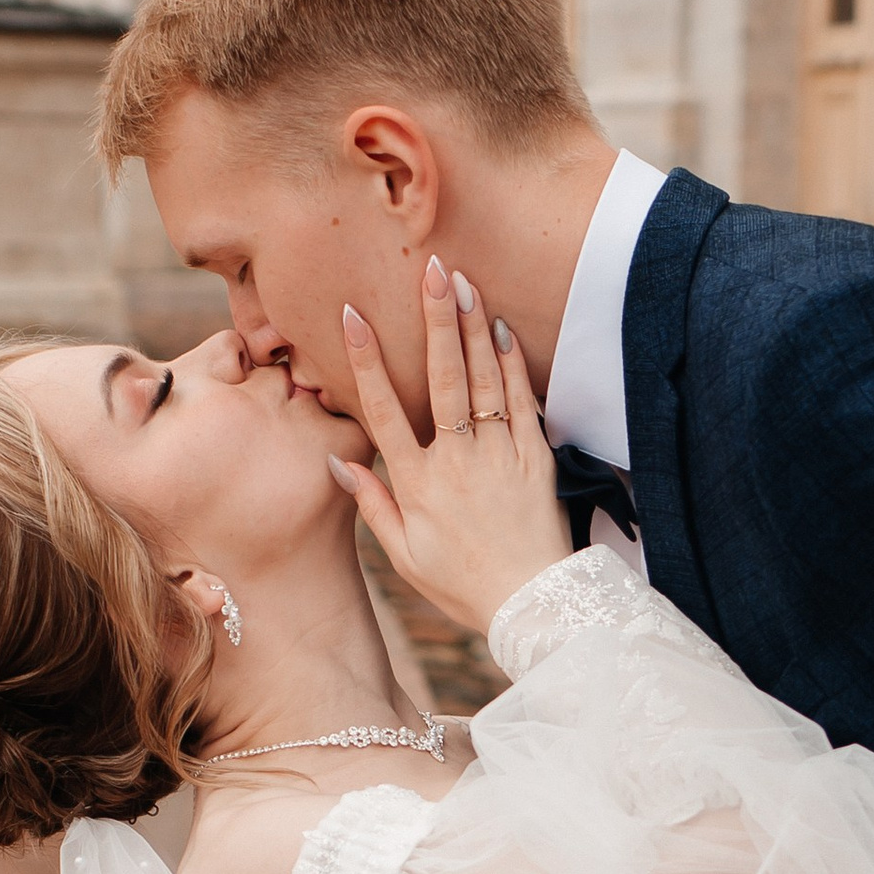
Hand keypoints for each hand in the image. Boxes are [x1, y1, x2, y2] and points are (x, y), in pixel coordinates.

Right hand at [329, 255, 571, 636]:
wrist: (531, 602)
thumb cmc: (462, 584)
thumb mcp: (404, 555)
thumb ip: (372, 504)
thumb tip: (338, 460)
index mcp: (417, 483)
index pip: (383, 410)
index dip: (366, 360)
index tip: (353, 316)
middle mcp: (456, 461)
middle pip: (441, 379)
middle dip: (434, 321)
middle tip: (430, 271)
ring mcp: (499, 455)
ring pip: (483, 381)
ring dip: (472, 328)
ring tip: (463, 282)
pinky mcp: (535, 458)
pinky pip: (522, 402)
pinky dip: (512, 364)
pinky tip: (502, 329)